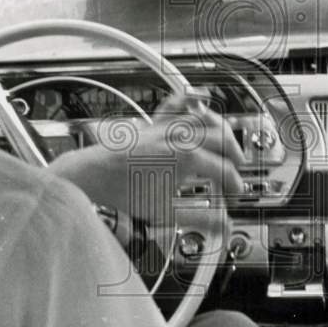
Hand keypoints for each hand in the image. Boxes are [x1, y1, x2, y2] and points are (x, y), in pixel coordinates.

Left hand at [48, 92, 244, 222]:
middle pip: (221, 138)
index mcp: (187, 158)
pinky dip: (190, 100)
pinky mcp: (153, 124)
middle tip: (236, 171)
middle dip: (234, 155)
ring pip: (205, 116)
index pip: (224, 169)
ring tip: (226, 142)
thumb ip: (199, 219)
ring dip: (220, 128)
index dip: (234, 184)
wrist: (91, 178)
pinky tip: (199, 100)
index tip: (233, 195)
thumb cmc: (120, 194)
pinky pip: (176, 103)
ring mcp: (166, 127)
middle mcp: (179, 137)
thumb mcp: (165, 214)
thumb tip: (222, 225)